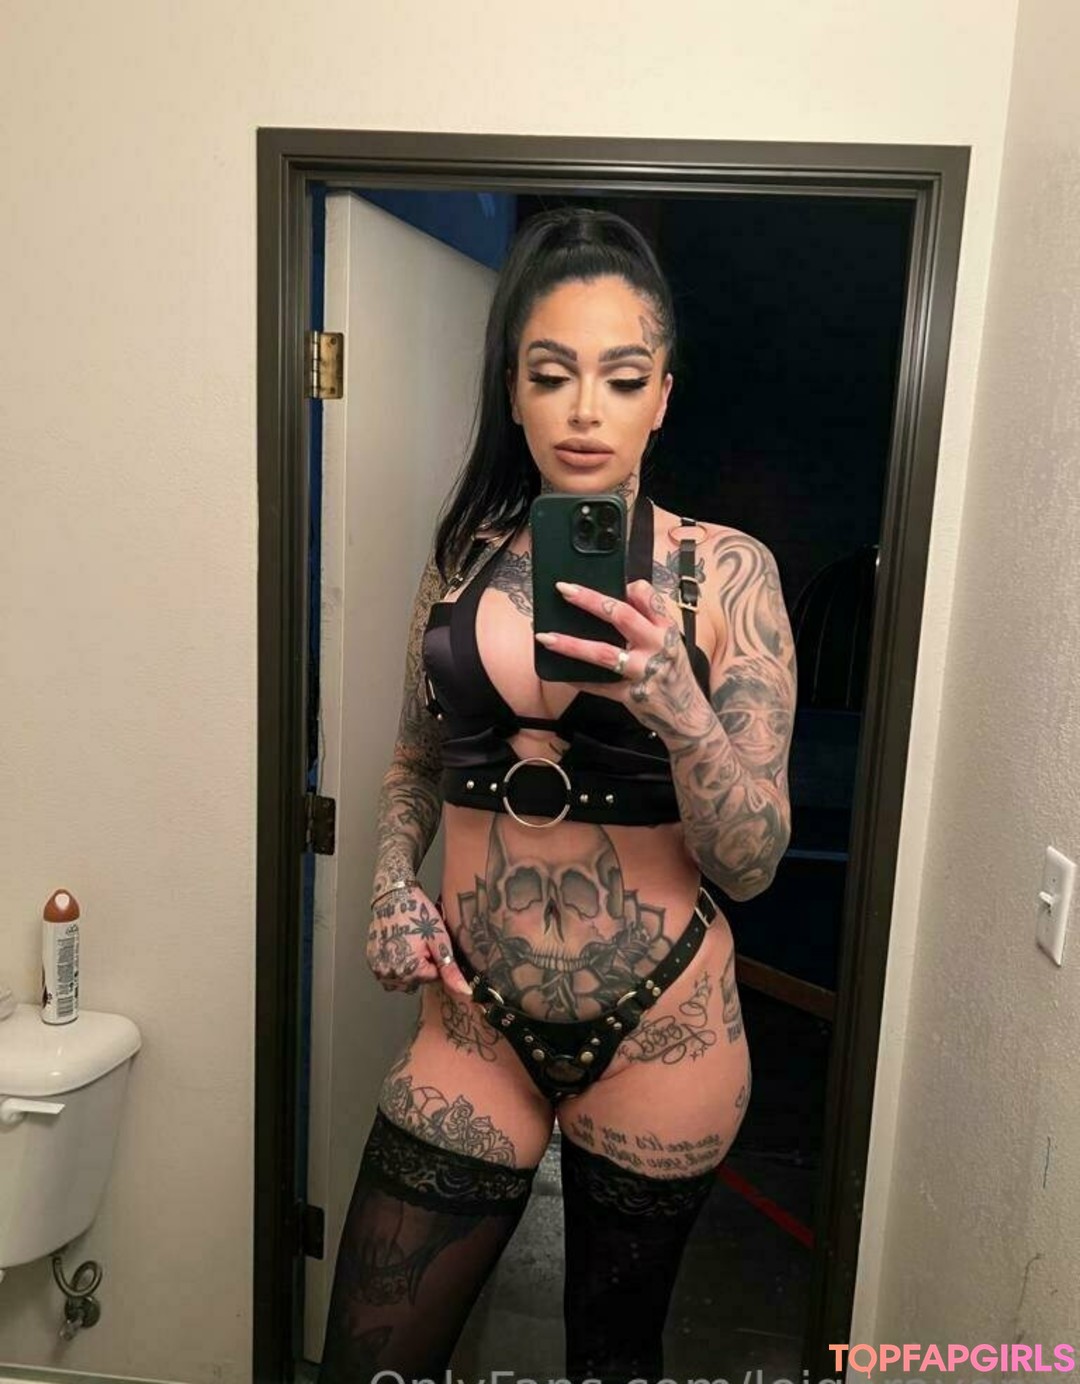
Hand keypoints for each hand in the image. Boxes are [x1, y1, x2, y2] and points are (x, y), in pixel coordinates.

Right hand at [367, 886, 472, 998]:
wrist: (394, 896)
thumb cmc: (418, 914)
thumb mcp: (439, 940)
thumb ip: (450, 969)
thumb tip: (465, 992)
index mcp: (410, 971)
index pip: (433, 977)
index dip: (435, 960)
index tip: (430, 944)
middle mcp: (391, 975)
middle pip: (417, 980)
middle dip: (421, 965)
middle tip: (419, 942)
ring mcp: (379, 969)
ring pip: (402, 980)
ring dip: (407, 968)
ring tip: (408, 944)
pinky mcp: (372, 961)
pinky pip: (387, 973)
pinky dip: (394, 964)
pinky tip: (398, 946)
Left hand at [534, 578, 709, 739]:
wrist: (689, 717)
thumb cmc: (674, 675)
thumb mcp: (670, 644)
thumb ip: (648, 624)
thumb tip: (611, 602)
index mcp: (666, 630)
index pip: (647, 597)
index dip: (625, 586)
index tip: (602, 580)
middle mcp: (657, 647)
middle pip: (621, 616)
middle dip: (589, 600)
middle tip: (563, 589)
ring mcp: (644, 673)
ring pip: (604, 653)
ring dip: (571, 644)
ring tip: (546, 637)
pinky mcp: (633, 696)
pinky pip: (599, 686)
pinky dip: (578, 679)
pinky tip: (560, 673)